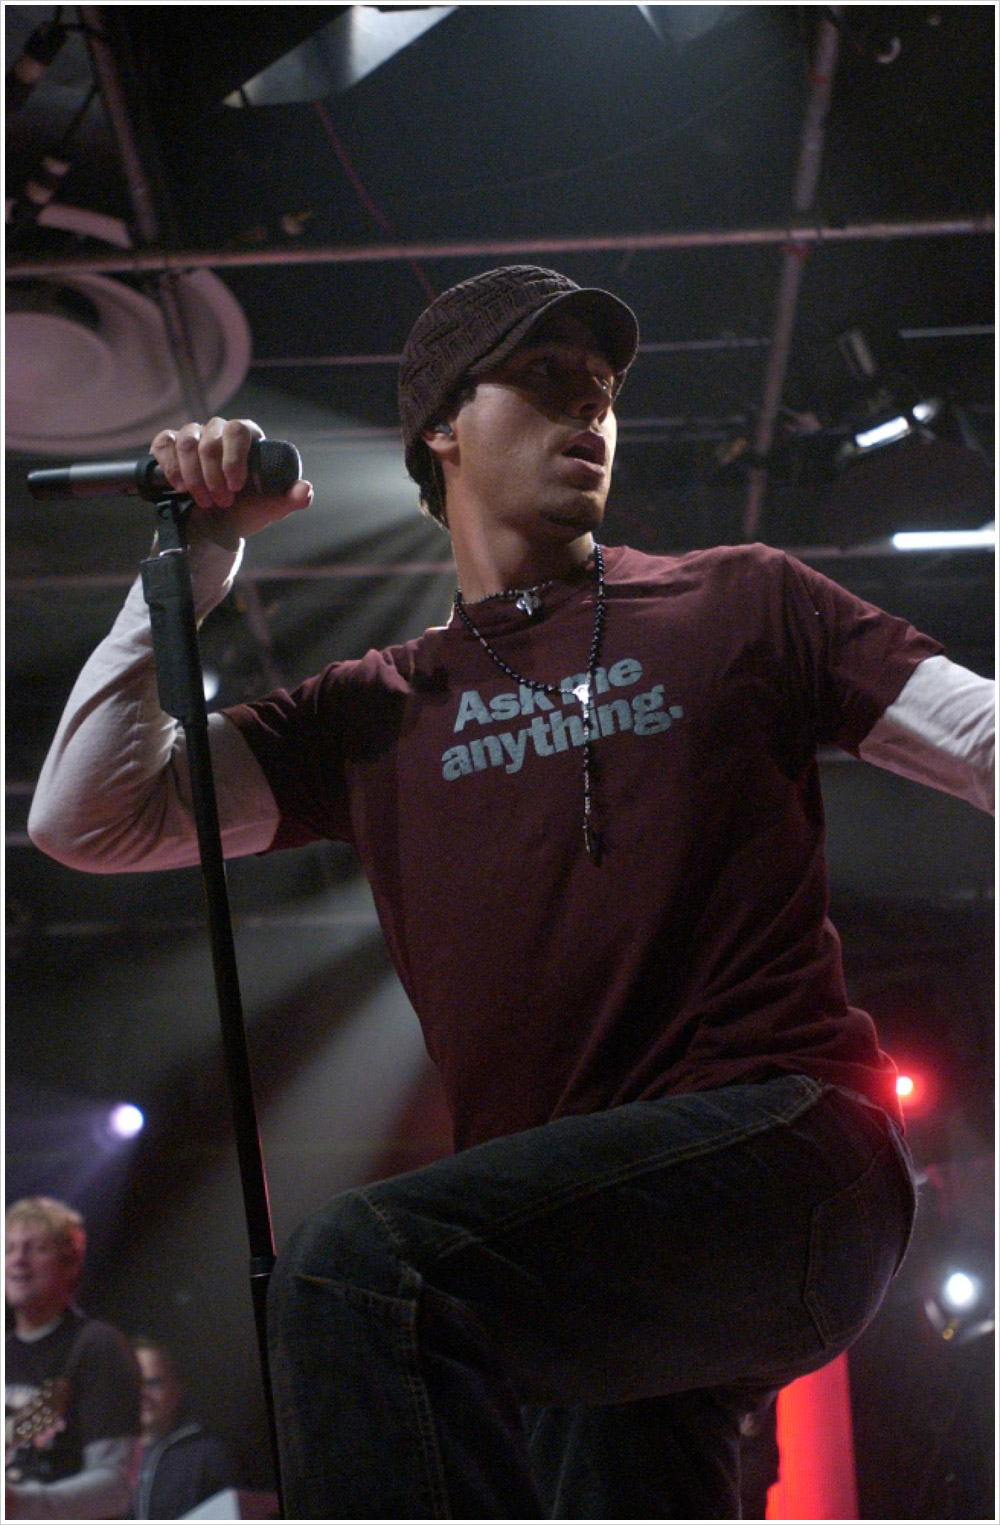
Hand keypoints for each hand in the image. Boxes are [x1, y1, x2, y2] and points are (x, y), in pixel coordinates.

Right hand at [150, 417, 313, 547]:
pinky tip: (179, 486)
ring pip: (187, 443)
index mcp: (246, 438)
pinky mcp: (169, 446)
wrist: (216, 528)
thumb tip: (304, 490)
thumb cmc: (246, 511)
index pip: (238, 429)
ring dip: (194, 476)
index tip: (236, 486)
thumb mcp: (272, 508)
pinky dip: (171, 466)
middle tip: (222, 502)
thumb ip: (291, 498)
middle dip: (214, 475)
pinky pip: (164, 444)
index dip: (234, 457)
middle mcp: (219, 431)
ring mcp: (193, 436)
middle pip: (210, 439)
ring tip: (204, 501)